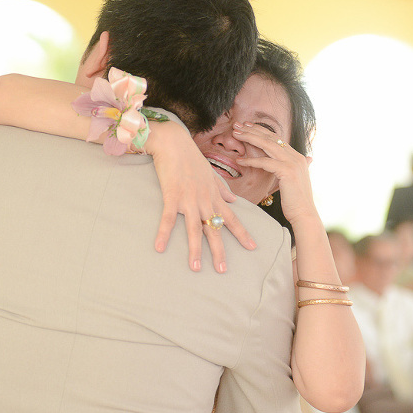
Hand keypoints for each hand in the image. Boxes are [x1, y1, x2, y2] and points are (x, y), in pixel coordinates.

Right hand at [147, 121, 255, 272]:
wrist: (174, 143)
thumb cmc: (191, 158)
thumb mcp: (211, 174)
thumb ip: (222, 189)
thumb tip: (233, 200)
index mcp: (214, 196)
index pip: (232, 218)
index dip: (242, 234)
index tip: (253, 247)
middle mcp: (204, 201)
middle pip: (214, 229)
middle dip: (219, 251)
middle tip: (223, 270)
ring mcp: (188, 200)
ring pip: (193, 229)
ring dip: (195, 250)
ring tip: (196, 268)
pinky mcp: (171, 196)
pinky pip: (167, 219)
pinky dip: (163, 233)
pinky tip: (159, 248)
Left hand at [232, 122, 317, 224]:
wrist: (304, 215)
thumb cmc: (296, 202)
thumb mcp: (293, 181)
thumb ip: (292, 169)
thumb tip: (304, 160)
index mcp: (297, 157)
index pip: (277, 138)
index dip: (261, 131)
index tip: (247, 126)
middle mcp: (296, 156)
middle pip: (271, 138)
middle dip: (253, 130)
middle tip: (238, 125)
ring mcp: (293, 163)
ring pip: (268, 145)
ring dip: (250, 138)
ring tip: (236, 134)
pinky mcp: (287, 171)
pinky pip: (265, 162)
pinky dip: (251, 161)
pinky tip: (240, 161)